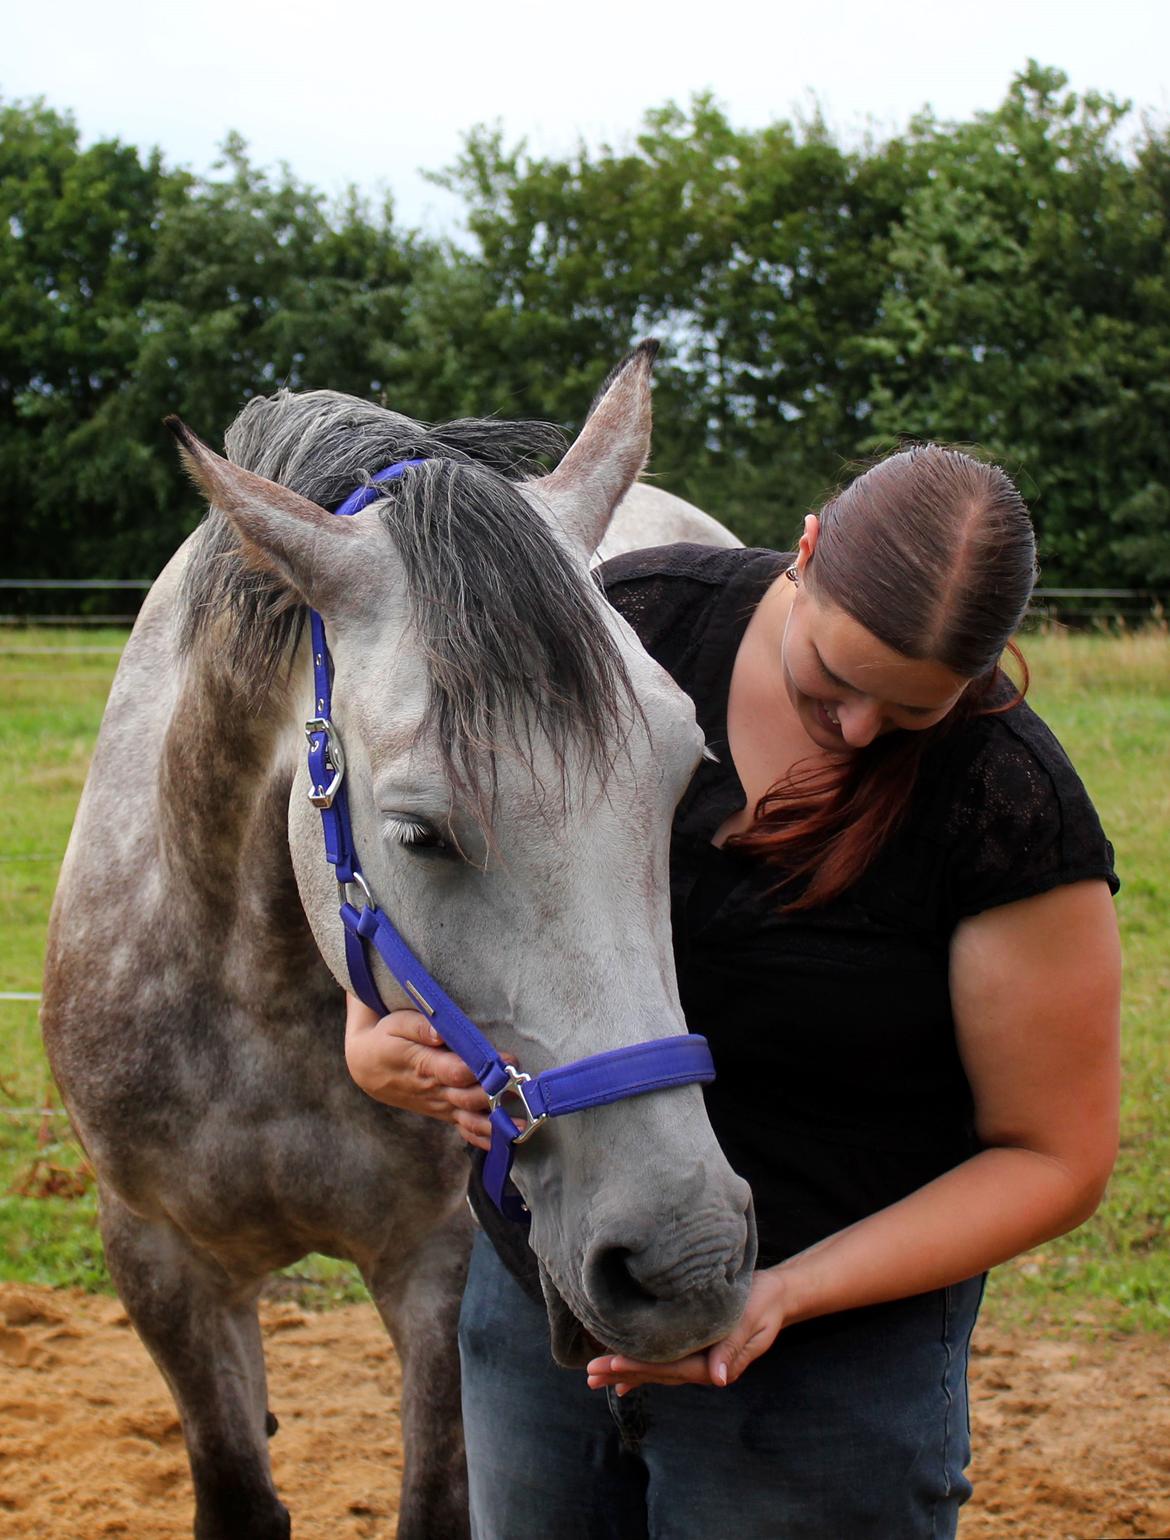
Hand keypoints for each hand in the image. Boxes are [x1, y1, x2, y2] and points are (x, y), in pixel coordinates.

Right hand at [344, 995, 507, 1150]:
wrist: (367, 1066)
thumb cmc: (386, 1039)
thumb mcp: (397, 1025)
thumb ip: (420, 1027)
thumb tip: (440, 1032)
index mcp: (424, 1065)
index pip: (455, 1071)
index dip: (480, 1069)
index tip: (506, 1061)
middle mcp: (434, 1090)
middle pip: (468, 1097)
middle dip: (496, 1095)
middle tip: (523, 1090)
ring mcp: (439, 1104)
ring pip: (468, 1117)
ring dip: (495, 1122)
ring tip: (521, 1125)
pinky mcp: (443, 1111)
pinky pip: (462, 1127)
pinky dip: (481, 1137)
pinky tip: (502, 1142)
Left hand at [585, 1267, 788, 1393]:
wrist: (776, 1296)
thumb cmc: (763, 1302)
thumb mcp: (753, 1321)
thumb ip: (734, 1348)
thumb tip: (720, 1379)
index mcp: (716, 1363)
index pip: (671, 1368)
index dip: (640, 1366)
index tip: (611, 1364)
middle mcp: (704, 1368)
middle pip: (658, 1373)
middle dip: (623, 1372)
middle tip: (590, 1374)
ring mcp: (698, 1361)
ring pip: (657, 1370)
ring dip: (626, 1373)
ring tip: (595, 1378)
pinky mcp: (695, 1350)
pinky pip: (664, 1363)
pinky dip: (641, 1370)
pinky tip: (621, 1380)